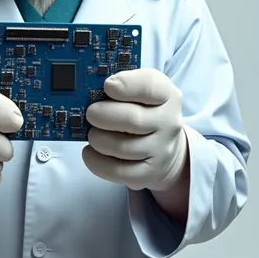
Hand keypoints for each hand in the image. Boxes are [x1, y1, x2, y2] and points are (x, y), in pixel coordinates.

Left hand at [82, 68, 187, 191]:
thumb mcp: (143, 88)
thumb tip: (89, 86)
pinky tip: (90, 152)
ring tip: (92, 133)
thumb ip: (123, 83)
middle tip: (90, 113)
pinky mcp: (150, 174)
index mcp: (167, 94)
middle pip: (132, 119)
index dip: (125, 85)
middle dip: (103, 115)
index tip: (107, 86)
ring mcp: (161, 150)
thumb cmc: (147, 110)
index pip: (149, 86)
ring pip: (122, 147)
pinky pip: (119, 171)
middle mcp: (169, 122)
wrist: (168, 146)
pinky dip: (97, 162)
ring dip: (98, 139)